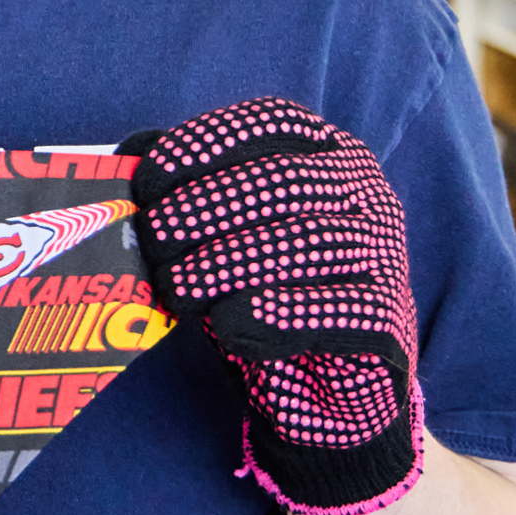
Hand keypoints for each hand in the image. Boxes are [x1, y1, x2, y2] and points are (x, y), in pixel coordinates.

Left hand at [120, 96, 423, 514]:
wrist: (324, 391)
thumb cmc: (262, 291)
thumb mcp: (220, 235)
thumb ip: (185, 193)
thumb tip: (125, 158)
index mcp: (325, 153)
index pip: (272, 123)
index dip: (207, 144)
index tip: (149, 179)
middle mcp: (365, 193)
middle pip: (285, 181)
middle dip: (207, 207)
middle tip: (153, 239)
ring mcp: (385, 255)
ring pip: (311, 243)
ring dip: (230, 262)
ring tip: (177, 287)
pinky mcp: (391, 322)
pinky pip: (342, 311)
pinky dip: (278, 315)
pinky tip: (226, 324)